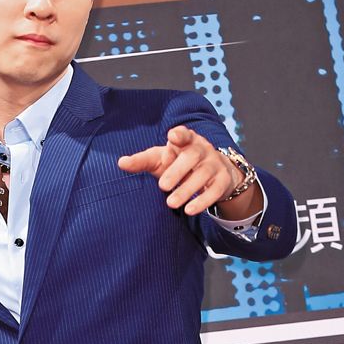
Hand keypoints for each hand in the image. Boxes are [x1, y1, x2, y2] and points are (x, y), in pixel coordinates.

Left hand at [117, 125, 256, 216]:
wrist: (213, 175)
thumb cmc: (180, 164)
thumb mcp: (161, 160)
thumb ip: (142, 161)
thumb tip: (121, 163)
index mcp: (186, 140)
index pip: (184, 134)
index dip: (180, 134)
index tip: (173, 136)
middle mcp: (202, 149)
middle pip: (192, 156)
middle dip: (178, 171)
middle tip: (162, 187)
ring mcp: (214, 164)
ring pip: (203, 174)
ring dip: (187, 189)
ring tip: (171, 204)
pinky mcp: (223, 180)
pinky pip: (214, 190)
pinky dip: (202, 201)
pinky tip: (190, 210)